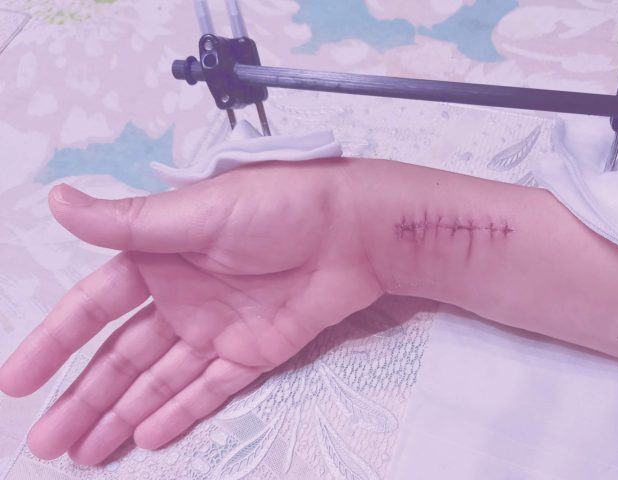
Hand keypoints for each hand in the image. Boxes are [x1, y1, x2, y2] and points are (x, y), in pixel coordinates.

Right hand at [0, 158, 383, 464]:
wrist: (355, 230)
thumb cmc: (279, 207)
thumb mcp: (199, 211)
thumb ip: (130, 223)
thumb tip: (58, 202)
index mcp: (161, 257)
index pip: (94, 307)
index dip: (54, 342)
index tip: (16, 382)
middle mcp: (182, 295)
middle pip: (121, 354)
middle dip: (82, 396)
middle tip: (44, 443)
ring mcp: (218, 326)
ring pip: (159, 378)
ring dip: (120, 413)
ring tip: (83, 453)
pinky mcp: (254, 350)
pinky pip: (210, 387)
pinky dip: (179, 410)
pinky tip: (145, 435)